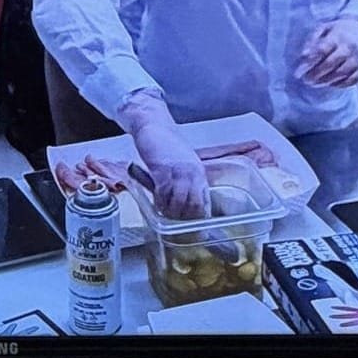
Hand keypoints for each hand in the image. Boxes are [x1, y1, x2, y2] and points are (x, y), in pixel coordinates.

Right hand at [121, 94, 207, 217]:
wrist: (154, 126)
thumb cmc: (166, 145)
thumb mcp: (182, 164)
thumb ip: (185, 181)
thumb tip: (183, 203)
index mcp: (199, 174)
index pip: (204, 202)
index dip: (198, 219)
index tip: (194, 231)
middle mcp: (193, 174)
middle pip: (194, 206)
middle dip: (184, 220)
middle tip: (174, 227)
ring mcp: (179, 172)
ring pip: (179, 203)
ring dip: (170, 214)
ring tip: (163, 217)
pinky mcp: (163, 170)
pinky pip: (163, 194)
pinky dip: (159, 203)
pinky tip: (156, 204)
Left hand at [299, 17, 357, 87]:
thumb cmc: (336, 33)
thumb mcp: (323, 29)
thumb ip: (312, 40)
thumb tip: (303, 55)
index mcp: (338, 36)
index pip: (322, 50)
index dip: (308, 63)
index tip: (298, 72)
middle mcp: (350, 47)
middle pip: (331, 63)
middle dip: (315, 74)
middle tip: (305, 79)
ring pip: (341, 74)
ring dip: (325, 81)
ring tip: (314, 83)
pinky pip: (351, 80)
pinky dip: (339, 84)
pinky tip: (329, 82)